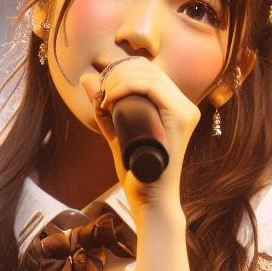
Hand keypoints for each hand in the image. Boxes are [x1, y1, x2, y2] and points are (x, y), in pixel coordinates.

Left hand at [79, 56, 200, 214]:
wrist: (150, 201)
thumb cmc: (136, 173)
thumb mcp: (116, 134)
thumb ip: (104, 110)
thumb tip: (86, 78)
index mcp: (174, 107)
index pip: (148, 72)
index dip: (122, 70)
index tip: (101, 90)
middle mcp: (184, 105)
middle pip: (149, 69)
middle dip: (118, 74)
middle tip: (100, 94)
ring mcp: (185, 111)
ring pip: (149, 75)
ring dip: (119, 81)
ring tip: (103, 100)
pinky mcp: (181, 117)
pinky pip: (152, 87)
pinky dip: (127, 87)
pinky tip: (111, 100)